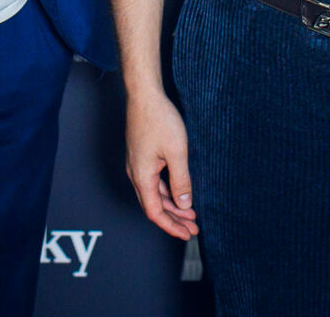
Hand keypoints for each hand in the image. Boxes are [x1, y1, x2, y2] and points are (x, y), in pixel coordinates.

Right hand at [125, 90, 198, 238]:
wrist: (144, 94)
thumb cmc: (159, 119)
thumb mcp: (177, 152)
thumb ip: (181, 181)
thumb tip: (185, 204)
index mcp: (142, 176)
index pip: (155, 212)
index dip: (171, 226)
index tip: (187, 235)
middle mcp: (136, 174)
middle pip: (153, 206)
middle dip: (174, 219)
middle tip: (193, 228)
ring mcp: (137, 164)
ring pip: (153, 194)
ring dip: (172, 205)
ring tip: (190, 213)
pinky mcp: (141, 156)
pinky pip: (153, 181)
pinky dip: (167, 191)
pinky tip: (179, 191)